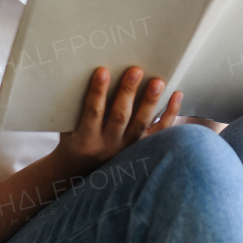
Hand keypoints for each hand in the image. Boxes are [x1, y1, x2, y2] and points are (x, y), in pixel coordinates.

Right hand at [56, 66, 182, 172]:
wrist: (81, 170)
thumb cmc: (74, 140)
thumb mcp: (66, 128)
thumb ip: (75, 107)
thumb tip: (82, 73)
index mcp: (86, 138)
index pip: (93, 112)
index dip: (98, 92)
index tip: (103, 71)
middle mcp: (108, 144)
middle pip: (120, 117)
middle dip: (128, 93)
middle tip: (135, 71)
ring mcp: (127, 148)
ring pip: (141, 124)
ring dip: (150, 102)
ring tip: (157, 82)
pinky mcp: (141, 148)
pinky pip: (159, 132)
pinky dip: (170, 114)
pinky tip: (177, 95)